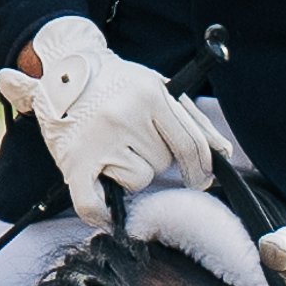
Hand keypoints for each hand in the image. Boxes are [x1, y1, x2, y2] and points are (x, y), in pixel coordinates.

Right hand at [0, 16, 220, 227]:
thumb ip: (192, 120)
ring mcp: (99, 140)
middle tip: (132, 139)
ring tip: (113, 149)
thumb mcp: (157, 88)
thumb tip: (223, 152)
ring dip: (130, 173)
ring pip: (138, 180)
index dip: (200, 166)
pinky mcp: (74, 161)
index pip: (189, 143)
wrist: (62, 71)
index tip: (202, 179)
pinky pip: (93, 203)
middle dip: (154, 157)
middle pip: (162, 162)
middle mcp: (124, 115)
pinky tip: (106, 212)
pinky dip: (101, 213)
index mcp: (150, 95)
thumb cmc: (116, 84)